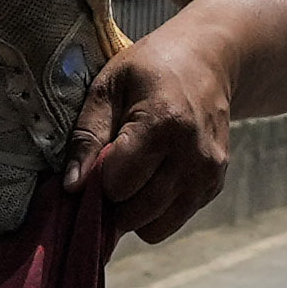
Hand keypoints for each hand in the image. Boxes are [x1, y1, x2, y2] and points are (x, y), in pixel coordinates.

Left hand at [66, 30, 241, 244]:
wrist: (208, 61)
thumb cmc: (150, 69)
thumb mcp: (108, 87)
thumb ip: (86, 136)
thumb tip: (71, 186)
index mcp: (163, 123)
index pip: (118, 184)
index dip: (99, 179)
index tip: (98, 161)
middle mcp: (192, 154)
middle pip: (137, 212)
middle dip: (115, 202)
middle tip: (111, 173)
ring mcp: (208, 173)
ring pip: (156, 226)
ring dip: (135, 213)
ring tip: (132, 179)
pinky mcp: (214, 185)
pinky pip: (174, 220)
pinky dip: (157, 210)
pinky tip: (155, 177)